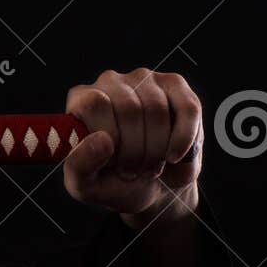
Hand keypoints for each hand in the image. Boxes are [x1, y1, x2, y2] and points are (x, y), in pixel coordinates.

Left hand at [63, 68, 202, 227]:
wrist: (154, 188)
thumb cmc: (114, 182)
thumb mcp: (86, 185)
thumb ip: (79, 166)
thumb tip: (100, 139)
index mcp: (80, 101)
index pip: (93, 104)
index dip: (108, 139)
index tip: (113, 164)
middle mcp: (109, 82)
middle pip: (128, 109)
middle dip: (134, 151)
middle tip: (133, 171)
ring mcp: (144, 79)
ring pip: (157, 110)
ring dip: (157, 149)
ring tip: (149, 166)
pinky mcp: (176, 86)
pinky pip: (188, 108)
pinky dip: (183, 139)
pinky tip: (174, 157)